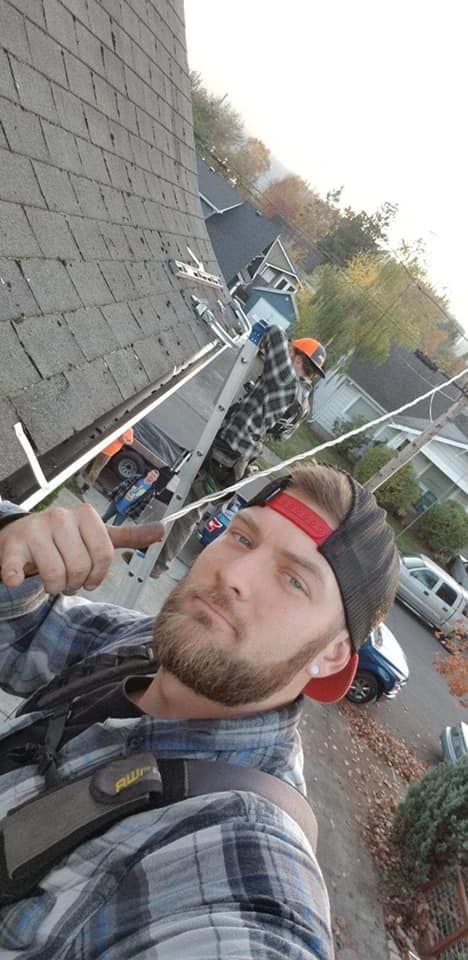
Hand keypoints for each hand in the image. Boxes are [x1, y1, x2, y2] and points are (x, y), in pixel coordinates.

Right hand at [0, 503, 164, 594]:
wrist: (20, 536)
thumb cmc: (61, 539)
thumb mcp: (96, 535)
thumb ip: (128, 535)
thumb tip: (161, 530)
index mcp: (85, 515)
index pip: (104, 554)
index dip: (98, 574)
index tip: (90, 576)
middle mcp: (60, 517)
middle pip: (81, 566)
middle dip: (75, 582)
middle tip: (67, 579)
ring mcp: (35, 529)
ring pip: (56, 574)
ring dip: (54, 587)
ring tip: (50, 580)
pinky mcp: (12, 544)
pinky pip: (15, 566)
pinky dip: (14, 576)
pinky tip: (16, 579)